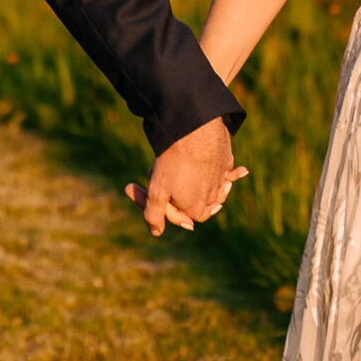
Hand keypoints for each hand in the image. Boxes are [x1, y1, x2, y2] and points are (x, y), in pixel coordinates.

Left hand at [124, 117, 246, 238]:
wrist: (195, 129)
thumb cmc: (174, 161)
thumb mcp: (157, 192)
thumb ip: (154, 214)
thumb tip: (156, 232)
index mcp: (196, 210)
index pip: (175, 215)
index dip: (153, 204)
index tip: (130, 186)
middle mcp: (212, 198)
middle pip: (190, 201)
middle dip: (173, 192)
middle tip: (152, 173)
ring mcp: (221, 179)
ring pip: (205, 186)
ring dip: (194, 182)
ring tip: (176, 168)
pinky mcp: (226, 162)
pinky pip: (222, 171)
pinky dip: (222, 170)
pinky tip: (230, 168)